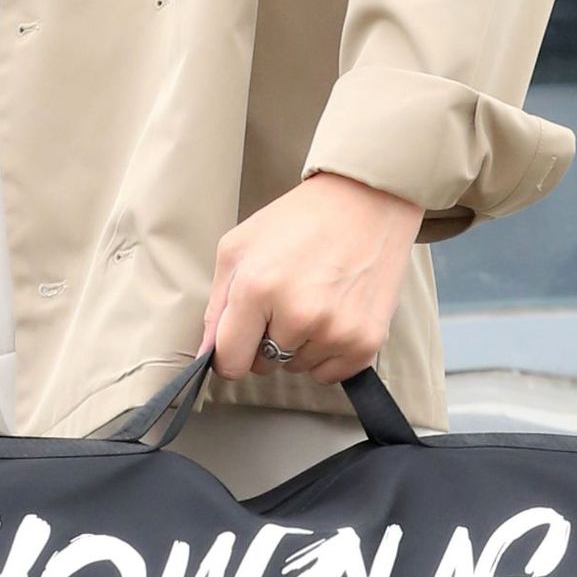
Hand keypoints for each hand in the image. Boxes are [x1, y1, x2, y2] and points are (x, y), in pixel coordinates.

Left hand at [200, 172, 425, 385]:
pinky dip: (327, 354)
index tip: (239, 340)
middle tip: (285, 301)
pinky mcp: (366, 341)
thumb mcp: (240, 247)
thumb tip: (210, 352)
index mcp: (257, 288)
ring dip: (299, 345)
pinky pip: (329, 374)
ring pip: (297, 368)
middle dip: (266, 341)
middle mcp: (298, 314)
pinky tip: (333, 316)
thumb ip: (218, 303)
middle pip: (264, 366)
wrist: (367, 202)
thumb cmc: (301, 221)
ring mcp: (335, 330)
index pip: (230, 361)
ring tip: (314, 300)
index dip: (229, 353)